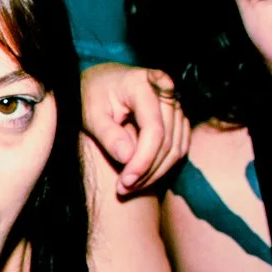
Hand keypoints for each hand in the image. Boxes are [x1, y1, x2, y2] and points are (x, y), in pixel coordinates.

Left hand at [80, 62, 191, 194]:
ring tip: (130, 187)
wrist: (104, 81)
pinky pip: (179, 148)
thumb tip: (127, 158)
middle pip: (168, 141)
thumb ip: (108, 134)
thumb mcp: (91, 112)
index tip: (125, 182)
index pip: (154, 130)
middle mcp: (166, 92)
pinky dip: (163, 166)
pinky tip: (143, 177)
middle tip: (123, 189)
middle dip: (147, 171)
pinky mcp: (179, 118)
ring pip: (177, 148)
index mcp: (143, 84)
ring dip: (156, 173)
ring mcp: (177, 105)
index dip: (142, 160)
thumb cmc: (93, 95)